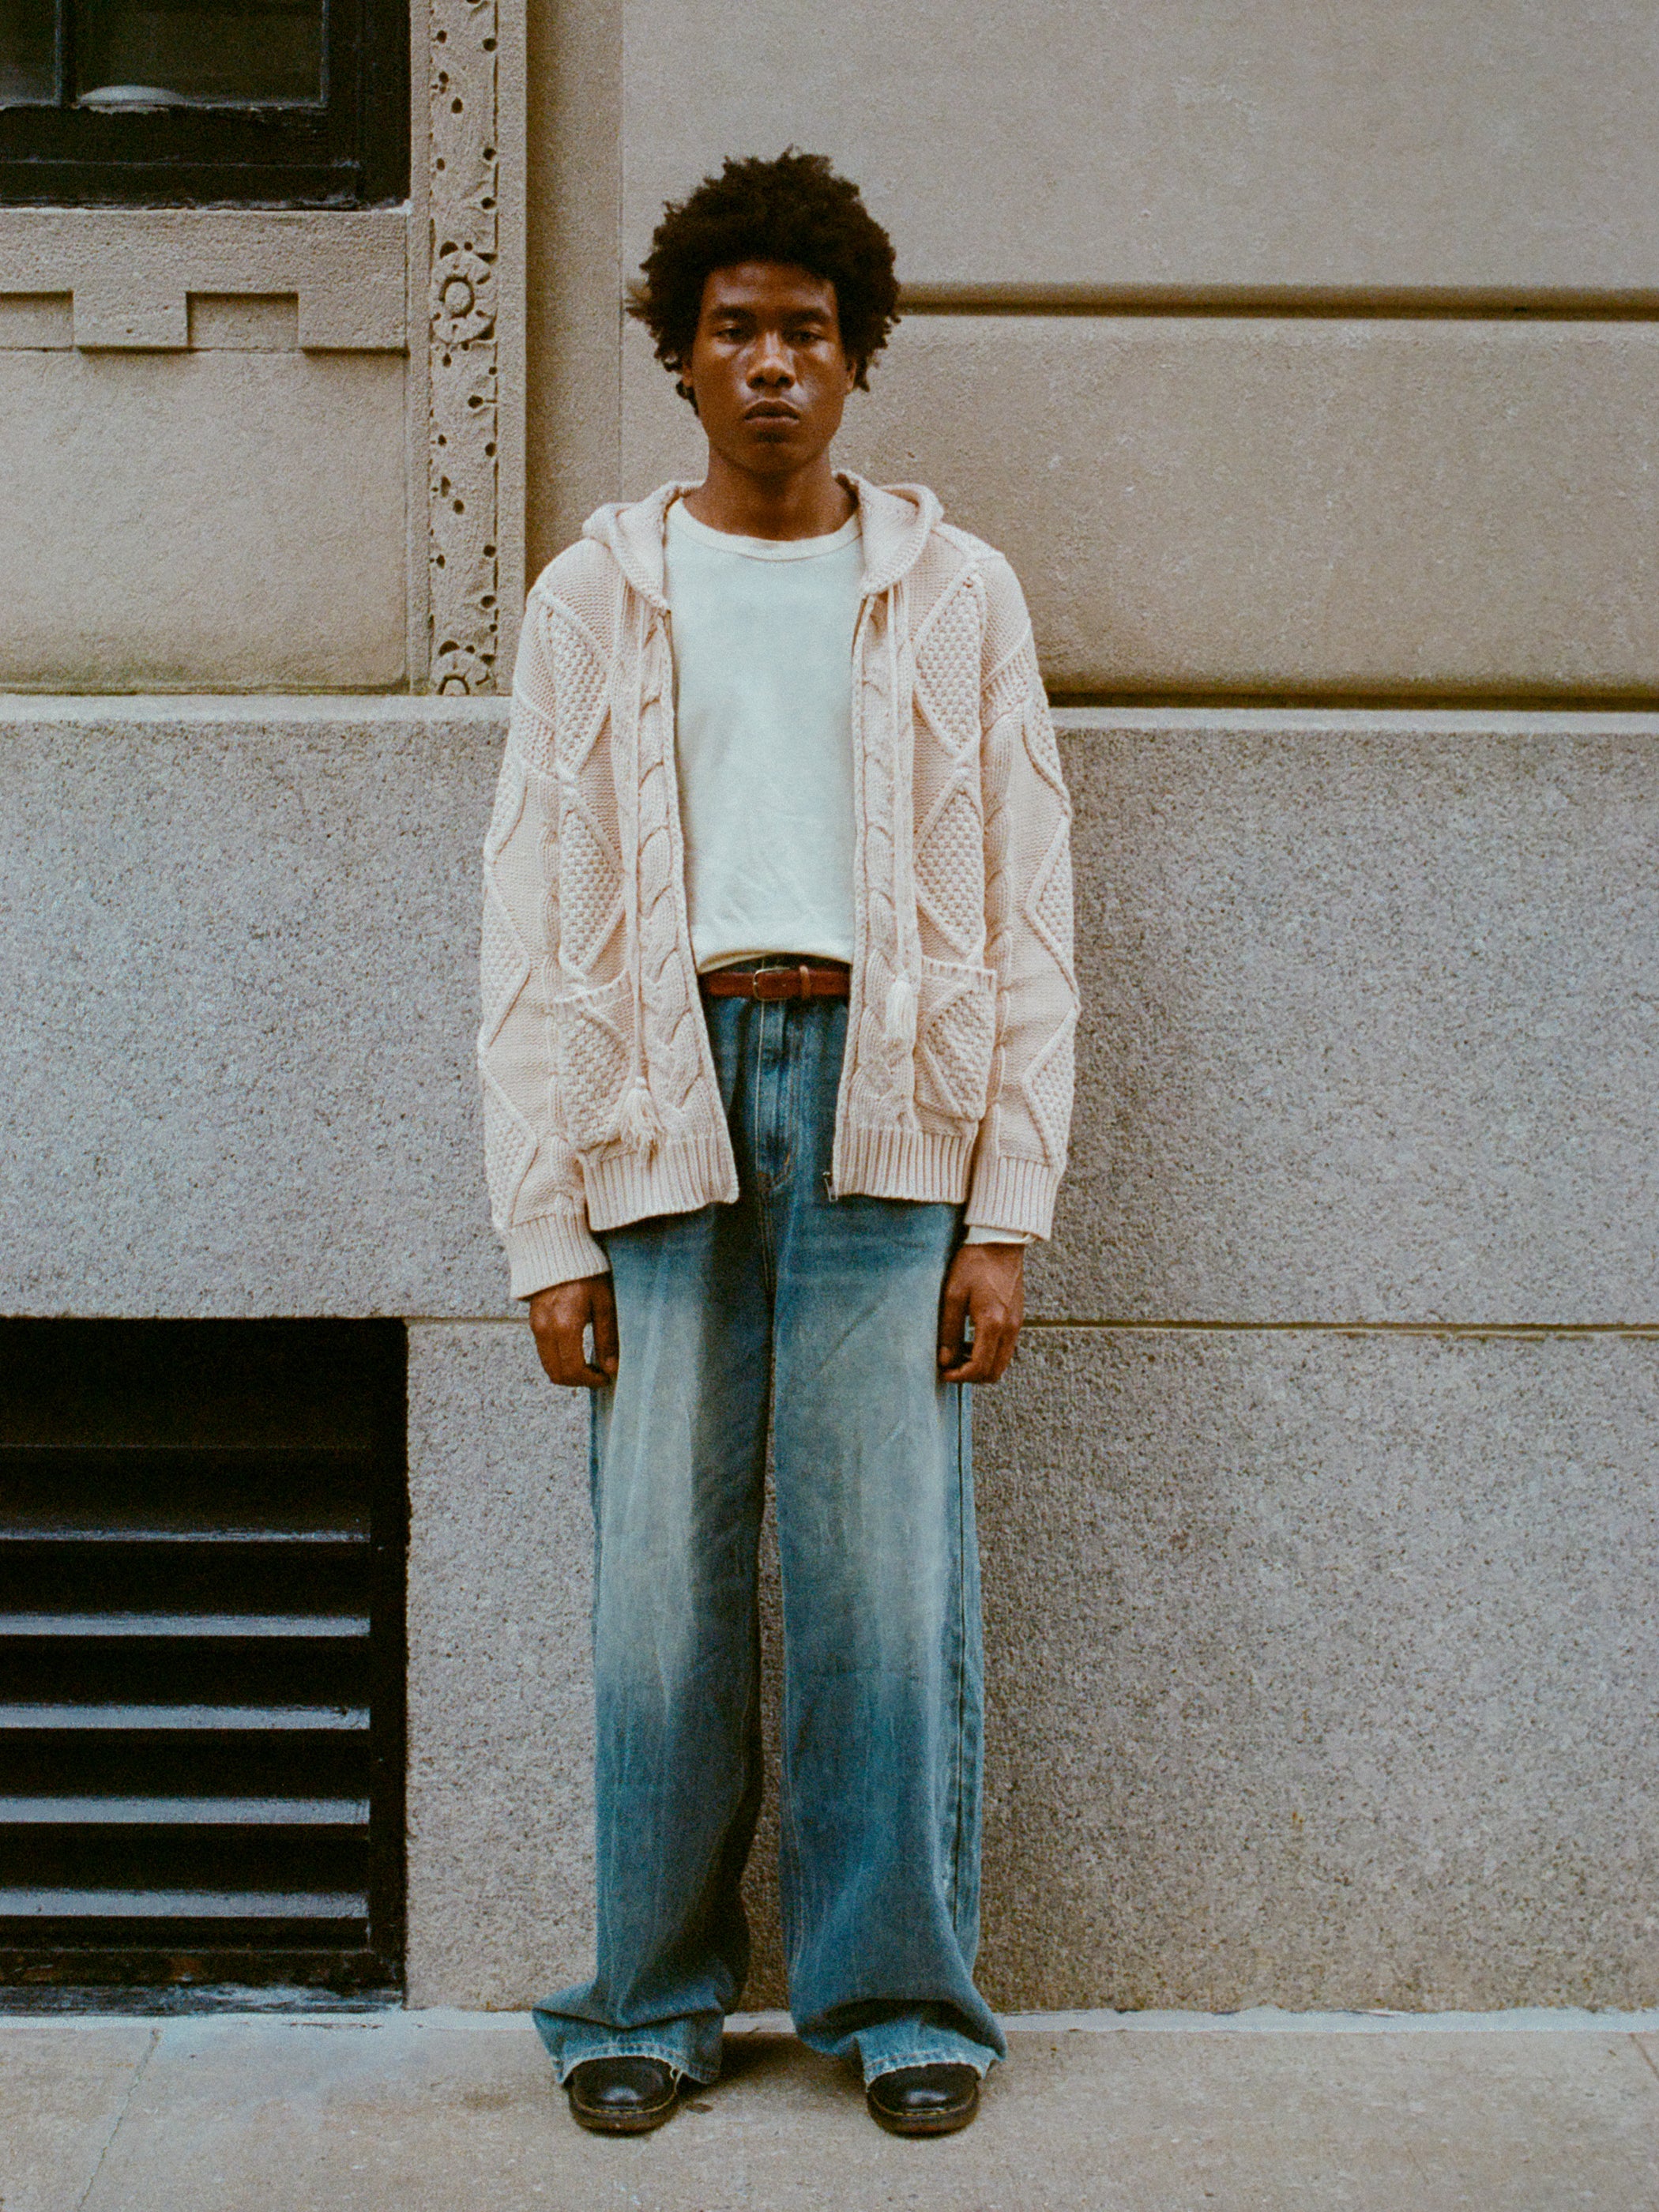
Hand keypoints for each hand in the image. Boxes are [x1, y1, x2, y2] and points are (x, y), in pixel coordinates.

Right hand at [528, 1273, 618, 1387]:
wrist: (559, 1249)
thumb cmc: (588, 1274)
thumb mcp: (604, 1304)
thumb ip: (607, 1339)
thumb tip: (612, 1368)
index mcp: (565, 1326)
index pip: (573, 1370)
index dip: (590, 1380)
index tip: (605, 1377)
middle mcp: (546, 1330)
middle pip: (557, 1374)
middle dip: (578, 1381)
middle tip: (597, 1375)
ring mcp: (536, 1326)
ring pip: (548, 1365)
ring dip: (567, 1372)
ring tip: (588, 1365)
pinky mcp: (533, 1322)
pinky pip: (543, 1351)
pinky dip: (558, 1359)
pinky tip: (575, 1351)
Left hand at [937, 1243, 1024, 1383]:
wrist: (1000, 1242)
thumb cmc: (974, 1264)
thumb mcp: (953, 1294)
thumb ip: (949, 1330)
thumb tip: (944, 1359)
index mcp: (993, 1323)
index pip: (979, 1367)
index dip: (959, 1377)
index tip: (943, 1372)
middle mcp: (1009, 1328)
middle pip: (994, 1373)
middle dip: (971, 1376)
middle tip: (951, 1367)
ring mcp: (1017, 1324)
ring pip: (1001, 1363)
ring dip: (981, 1366)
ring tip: (958, 1354)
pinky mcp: (1018, 1318)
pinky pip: (1006, 1349)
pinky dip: (989, 1354)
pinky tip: (972, 1341)